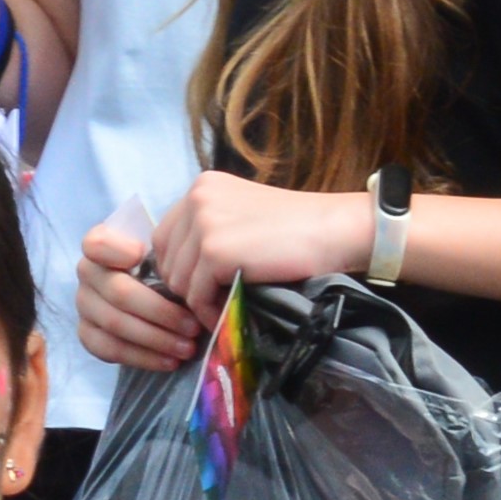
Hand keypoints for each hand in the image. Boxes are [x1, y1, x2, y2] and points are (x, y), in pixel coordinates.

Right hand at [73, 218, 199, 373]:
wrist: (152, 292)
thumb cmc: (162, 266)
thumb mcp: (166, 251)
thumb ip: (168, 254)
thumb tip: (189, 272)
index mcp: (99, 246)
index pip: (96, 245)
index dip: (118, 251)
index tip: (143, 254)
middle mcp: (86, 273)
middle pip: (119, 293)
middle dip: (161, 313)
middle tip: (193, 326)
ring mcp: (84, 304)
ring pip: (116, 325)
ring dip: (156, 339)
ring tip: (188, 348)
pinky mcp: (87, 333)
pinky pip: (110, 350)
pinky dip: (143, 358)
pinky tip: (170, 362)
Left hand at [150, 171, 380, 298]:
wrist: (335, 229)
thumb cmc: (299, 228)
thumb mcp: (244, 215)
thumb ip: (212, 229)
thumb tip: (184, 270)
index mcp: (202, 187)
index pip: (165, 236)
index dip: (178, 267)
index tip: (199, 287)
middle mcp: (197, 198)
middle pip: (166, 259)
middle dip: (186, 288)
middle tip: (210, 305)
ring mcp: (204, 224)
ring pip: (178, 280)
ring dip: (198, 303)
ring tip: (222, 311)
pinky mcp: (215, 251)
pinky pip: (196, 295)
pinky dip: (210, 311)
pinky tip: (228, 313)